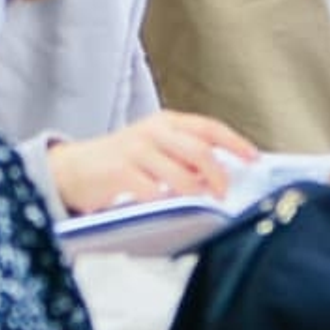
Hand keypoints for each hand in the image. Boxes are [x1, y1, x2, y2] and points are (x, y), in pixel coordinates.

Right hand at [49, 111, 261, 211]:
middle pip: (199, 151)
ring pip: (180, 174)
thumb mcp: (155, 146)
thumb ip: (184, 155)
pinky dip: (166, 202)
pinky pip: (153, 191)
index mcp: (167, 122)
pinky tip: (169, 207)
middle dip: (219, 175)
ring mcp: (137, 150)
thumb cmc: (122, 160)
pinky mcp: (120, 171)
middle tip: (224, 193)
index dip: (235, 143)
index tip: (254, 158)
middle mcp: (154, 131)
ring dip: (196, 193)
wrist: (75, 168)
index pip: (209, 128)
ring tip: (202, 204)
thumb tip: (219, 175)